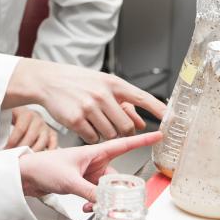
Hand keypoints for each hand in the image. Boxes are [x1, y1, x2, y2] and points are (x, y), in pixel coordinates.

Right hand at [4, 59, 166, 143]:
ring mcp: (89, 107)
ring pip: (110, 134)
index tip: (171, 119)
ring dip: (105, 133)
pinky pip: (93, 138)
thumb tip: (141, 123)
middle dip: (123, 130)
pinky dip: (91, 136)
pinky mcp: (76, 119)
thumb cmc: (79, 82)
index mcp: (113, 83)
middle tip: (112, 124)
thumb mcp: (103, 85)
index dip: (159, 110)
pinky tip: (84, 124)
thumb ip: (123, 103)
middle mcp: (103, 95)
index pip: (142, 98)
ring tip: (95, 120)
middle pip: (126, 127)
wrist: (49, 81)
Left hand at [18, 130, 161, 210]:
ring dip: (102, 201)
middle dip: (116, 192)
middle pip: (117, 177)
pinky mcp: (82, 183)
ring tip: (92, 208)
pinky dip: (94, 204)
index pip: (124, 144)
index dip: (142, 139)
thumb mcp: (70, 180)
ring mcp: (89, 173)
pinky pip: (97, 196)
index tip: (158, 134)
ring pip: (107, 190)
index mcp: (94, 152)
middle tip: (115, 204)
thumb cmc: (43, 167)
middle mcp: (94, 161)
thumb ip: (90, 192)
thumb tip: (106, 203)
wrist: (25, 175)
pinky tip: (86, 208)